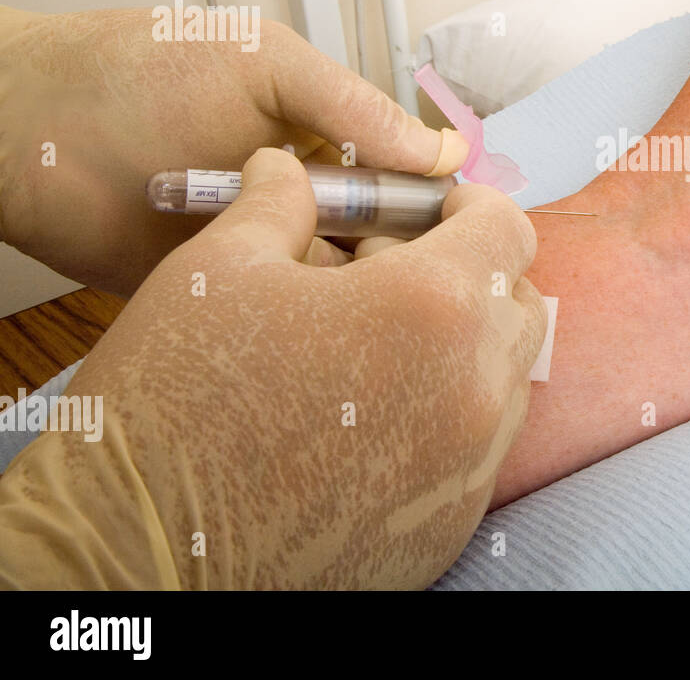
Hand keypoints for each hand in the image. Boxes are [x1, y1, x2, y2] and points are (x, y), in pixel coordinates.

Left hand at [0, 6, 467, 294]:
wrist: (23, 128)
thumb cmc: (133, 72)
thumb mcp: (262, 61)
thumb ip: (352, 103)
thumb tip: (443, 151)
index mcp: (321, 140)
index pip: (404, 182)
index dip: (436, 209)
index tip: (466, 233)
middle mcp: (301, 200)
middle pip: (381, 244)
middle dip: (402, 261)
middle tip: (412, 279)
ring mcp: (261, 251)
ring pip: (337, 289)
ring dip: (352, 295)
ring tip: (357, 299)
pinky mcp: (222, 298)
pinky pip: (276, 323)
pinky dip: (296, 327)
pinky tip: (310, 324)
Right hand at [0, 148, 545, 588]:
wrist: (140, 555)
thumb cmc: (173, 403)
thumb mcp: (217, 271)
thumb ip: (277, 203)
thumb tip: (287, 167)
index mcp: (431, 308)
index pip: (506, 231)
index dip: (470, 206)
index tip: (432, 211)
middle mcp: (474, 389)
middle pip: (515, 303)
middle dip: (468, 275)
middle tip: (389, 277)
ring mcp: (470, 466)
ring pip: (504, 379)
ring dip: (463, 346)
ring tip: (374, 349)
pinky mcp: (451, 525)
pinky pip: (479, 449)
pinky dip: (448, 415)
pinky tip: (371, 417)